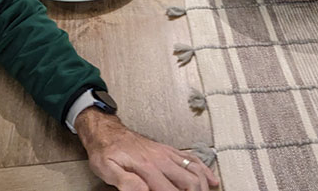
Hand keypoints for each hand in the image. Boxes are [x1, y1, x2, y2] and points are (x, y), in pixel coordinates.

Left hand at [76, 110, 218, 190]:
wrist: (107, 131)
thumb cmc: (106, 152)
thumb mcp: (108, 169)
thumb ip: (126, 182)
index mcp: (148, 168)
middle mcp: (162, 160)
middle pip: (190, 182)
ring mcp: (167, 154)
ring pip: (195, 170)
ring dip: (203, 186)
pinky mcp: (169, 150)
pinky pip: (192, 158)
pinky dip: (204, 170)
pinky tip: (211, 180)